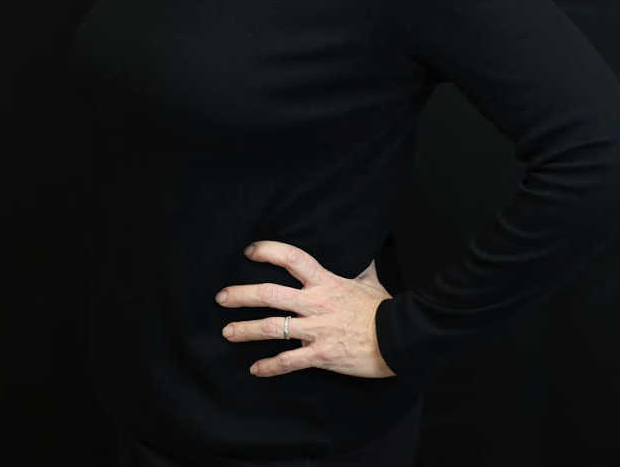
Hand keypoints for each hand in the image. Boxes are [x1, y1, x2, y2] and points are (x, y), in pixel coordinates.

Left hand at [215, 240, 396, 378]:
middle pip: (270, 294)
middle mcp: (315, 303)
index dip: (268, 251)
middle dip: (241, 295)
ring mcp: (316, 330)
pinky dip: (269, 366)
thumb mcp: (369, 281)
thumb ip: (359, 266)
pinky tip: (255, 369)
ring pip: (272, 327)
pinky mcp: (320, 355)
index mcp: (326, 281)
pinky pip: (288, 361)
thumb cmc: (382, 308)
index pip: (292, 258)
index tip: (249, 251)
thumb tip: (362, 250)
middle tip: (221, 297)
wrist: (398, 339)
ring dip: (246, 330)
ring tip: (227, 332)